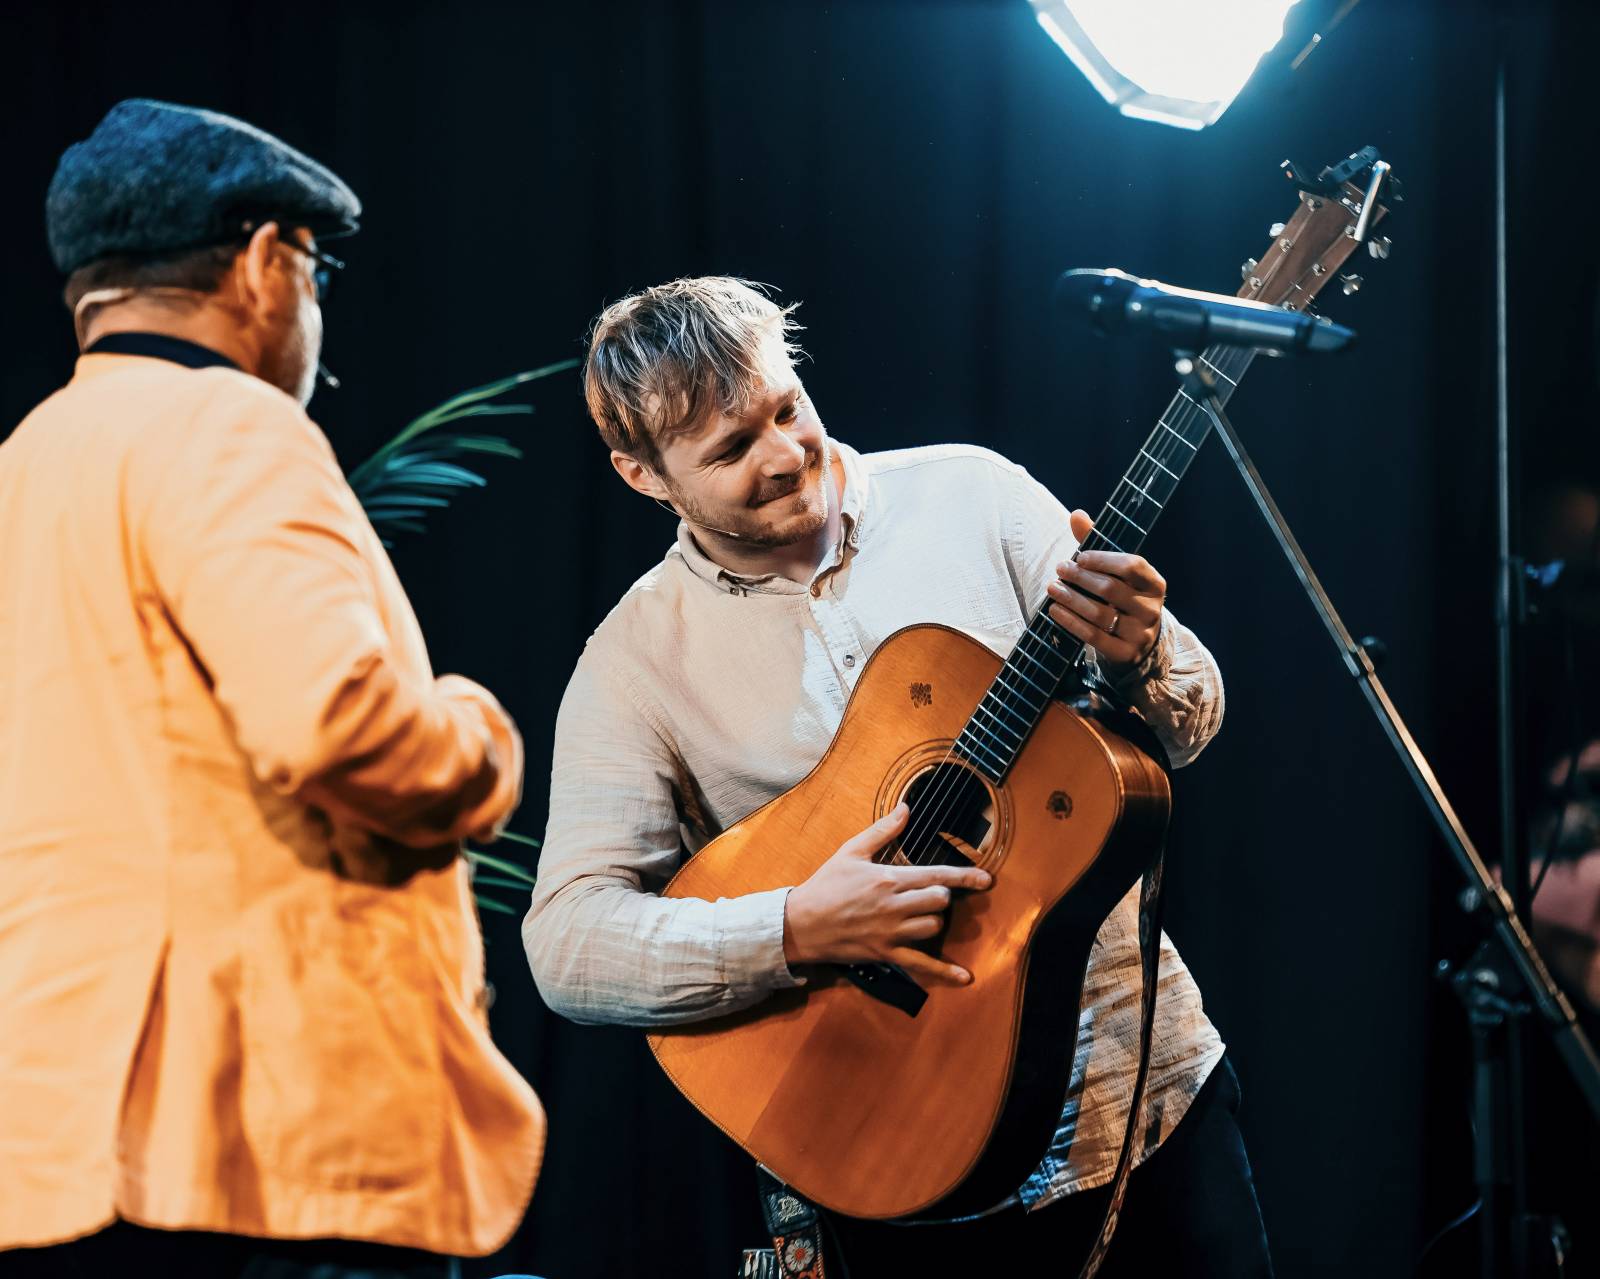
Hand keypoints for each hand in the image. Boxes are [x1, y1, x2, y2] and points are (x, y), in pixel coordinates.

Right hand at [783, 803, 992, 985]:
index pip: (936, 875)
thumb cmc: (825, 884)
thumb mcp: (851, 851)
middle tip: (932, 893)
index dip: (965, 877)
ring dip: (935, 920)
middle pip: (939, 901)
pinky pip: (921, 965)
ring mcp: (891, 932)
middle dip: (943, 896)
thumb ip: (882, 830)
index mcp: (888, 878)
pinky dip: (944, 972)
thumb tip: (906, 807)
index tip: (986, 879)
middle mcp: (894, 906)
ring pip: (933, 927)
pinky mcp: (886, 954)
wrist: (800, 923)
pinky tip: (965, 977)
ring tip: (923, 914)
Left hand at [1045, 509, 1165, 678]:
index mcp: (1155, 583)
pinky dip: (1071, 622)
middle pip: (1111, 589)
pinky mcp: (1125, 654)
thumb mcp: (1116, 572)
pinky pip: (1093, 636)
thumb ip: (1097, 543)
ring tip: (1052, 588)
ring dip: (1071, 599)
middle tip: (1060, 569)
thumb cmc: (1122, 598)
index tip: (1079, 557)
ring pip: (1100, 613)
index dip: (1104, 560)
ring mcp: (1140, 634)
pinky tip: (1055, 610)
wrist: (1138, 642)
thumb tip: (1076, 514)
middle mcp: (1151, 609)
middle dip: (1081, 578)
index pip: (1132, 566)